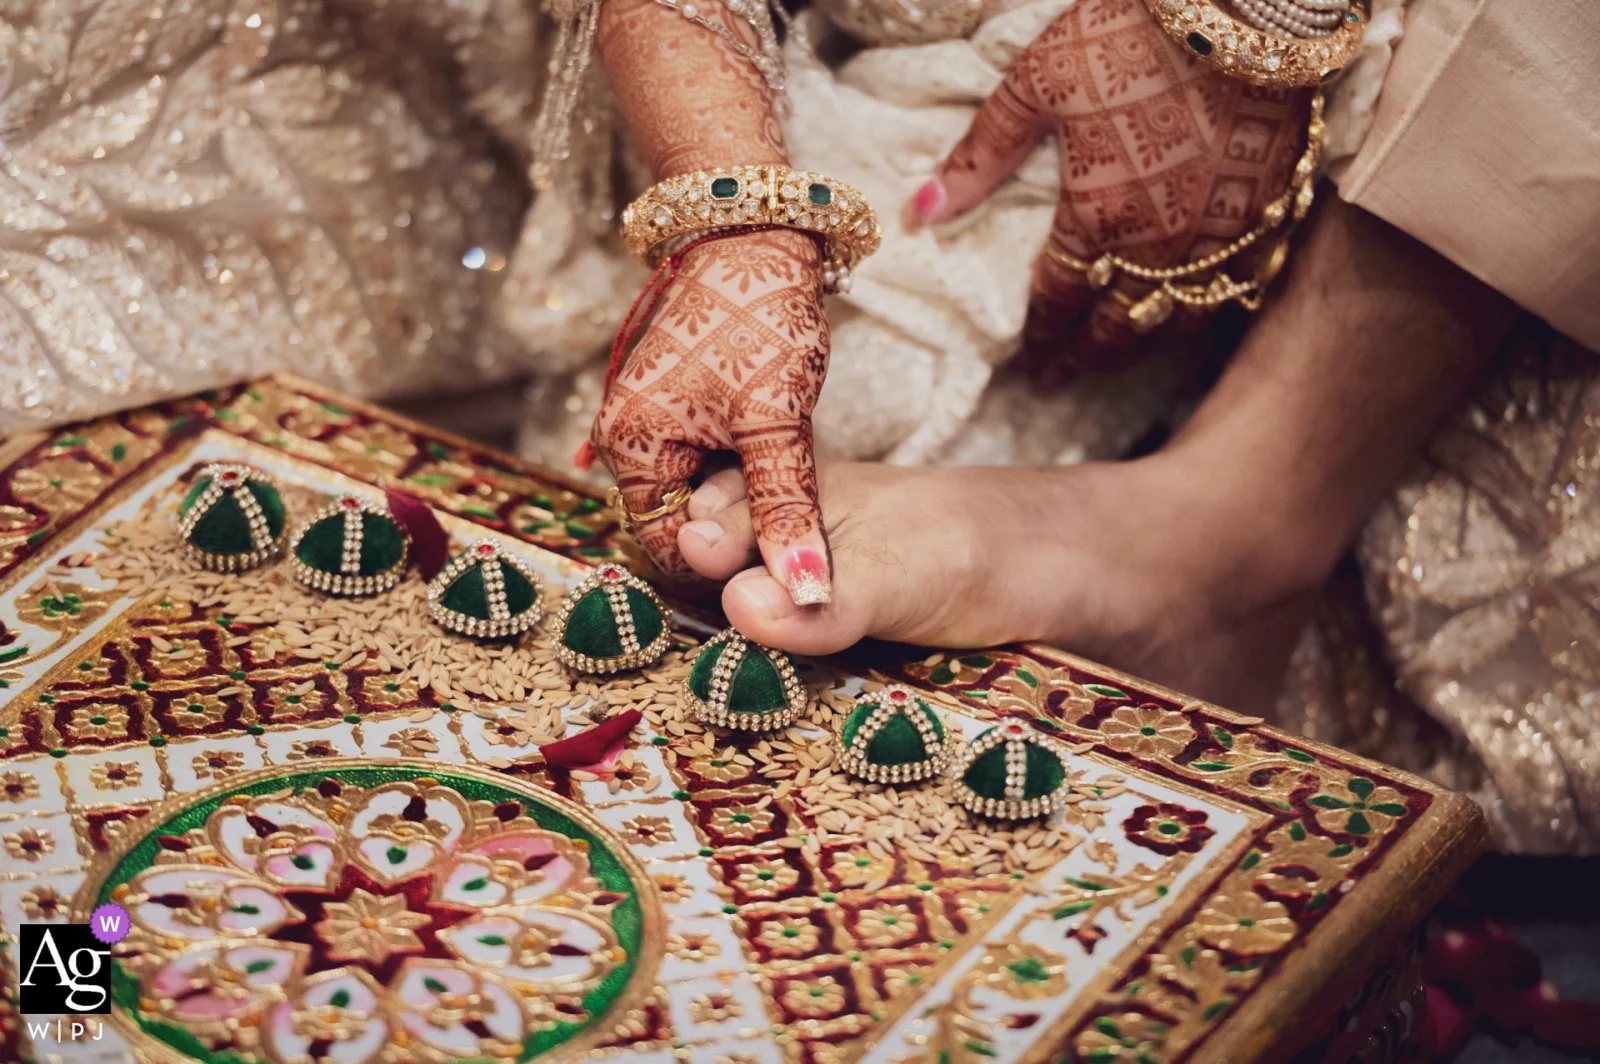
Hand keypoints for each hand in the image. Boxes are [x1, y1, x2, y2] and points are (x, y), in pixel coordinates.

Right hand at [588, 228, 834, 603]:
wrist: (754, 231)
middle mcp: (624, 440)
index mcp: (629, 450)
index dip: (726, 565)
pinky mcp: (678, 402)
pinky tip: (779, 452)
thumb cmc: (757, 317)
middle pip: (682, 521)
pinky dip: (742, 466)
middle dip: (736, 528)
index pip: (668, 549)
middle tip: (795, 519)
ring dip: (744, 496)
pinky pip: (706, 458)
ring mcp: (650, 419)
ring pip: (700, 491)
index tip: (781, 562)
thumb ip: (786, 512)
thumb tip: (806, 594)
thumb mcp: (777, 424)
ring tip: (791, 479)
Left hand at [905, 0, 1309, 384]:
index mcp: (1098, 217)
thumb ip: (983, 152)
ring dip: (1140, 346)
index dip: (1040, 338)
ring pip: (1176, 320)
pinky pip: (1235, 290)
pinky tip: (1191, 315)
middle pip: (1116, 327)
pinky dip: (1204, 313)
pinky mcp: (1269, 214)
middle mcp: (1160, 244)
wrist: (1246, 10)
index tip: (1029, 364)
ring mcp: (1220, 236)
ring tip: (1116, 357)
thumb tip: (923, 208)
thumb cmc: (1130, 38)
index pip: (1058, 300)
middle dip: (1083, 357)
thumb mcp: (1037, 83)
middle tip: (1061, 378)